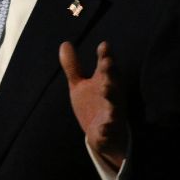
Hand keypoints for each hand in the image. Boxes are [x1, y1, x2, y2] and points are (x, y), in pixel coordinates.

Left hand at [60, 40, 127, 169]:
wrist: (104, 136)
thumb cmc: (94, 105)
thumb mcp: (80, 85)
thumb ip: (73, 66)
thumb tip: (64, 43)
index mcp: (106, 83)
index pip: (106, 67)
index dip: (105, 56)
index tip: (103, 46)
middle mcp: (112, 97)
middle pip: (113, 83)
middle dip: (111, 73)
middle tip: (107, 62)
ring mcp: (112, 115)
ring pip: (114, 106)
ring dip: (112, 98)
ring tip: (106, 90)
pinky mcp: (109, 132)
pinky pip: (109, 131)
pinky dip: (107, 130)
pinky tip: (103, 128)